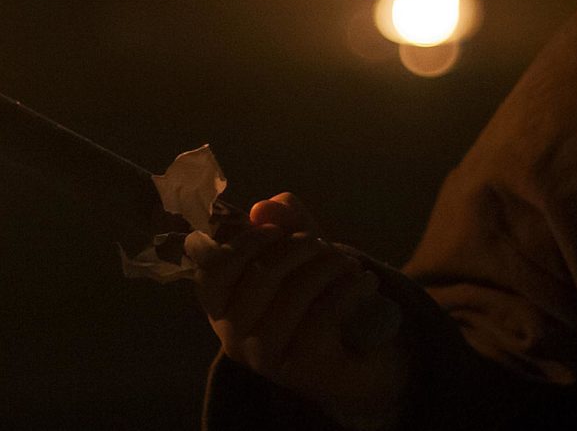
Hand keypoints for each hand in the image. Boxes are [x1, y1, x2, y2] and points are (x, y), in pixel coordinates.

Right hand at [186, 193, 410, 429]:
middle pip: (259, 275)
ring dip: (326, 267)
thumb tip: (264, 207)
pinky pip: (323, 317)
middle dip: (297, 247)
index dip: (244, 242)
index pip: (212, 270)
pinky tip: (365, 282)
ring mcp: (264, 357)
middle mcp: (232, 335)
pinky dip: (348, 290)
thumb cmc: (316, 298)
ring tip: (349, 263)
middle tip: (322, 244)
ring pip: (292, 296)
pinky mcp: (300, 370)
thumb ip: (283, 224)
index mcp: (221, 305)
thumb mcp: (300, 252)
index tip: (275, 230)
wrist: (359, 357)